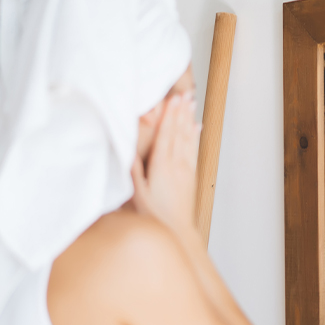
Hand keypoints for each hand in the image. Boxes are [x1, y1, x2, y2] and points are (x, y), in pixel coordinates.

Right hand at [131, 93, 201, 233]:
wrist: (178, 231)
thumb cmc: (154, 216)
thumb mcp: (136, 193)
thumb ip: (133, 170)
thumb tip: (127, 148)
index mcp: (162, 167)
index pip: (166, 135)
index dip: (169, 116)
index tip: (172, 99)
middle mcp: (177, 165)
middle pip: (179, 132)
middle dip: (181, 112)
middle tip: (184, 93)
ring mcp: (186, 170)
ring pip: (188, 139)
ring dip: (189, 120)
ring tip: (191, 103)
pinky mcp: (191, 176)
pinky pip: (194, 150)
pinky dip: (195, 136)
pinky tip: (197, 127)